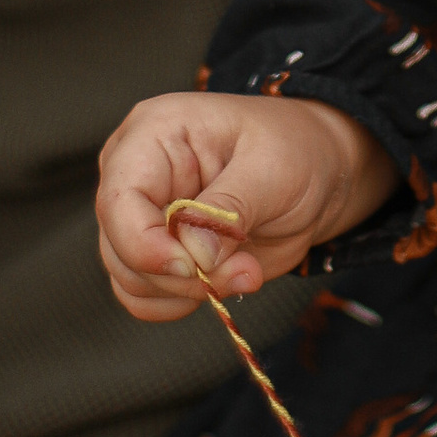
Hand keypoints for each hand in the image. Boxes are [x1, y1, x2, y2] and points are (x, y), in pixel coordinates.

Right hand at [94, 89, 396, 321]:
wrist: (319, 172)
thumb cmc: (296, 150)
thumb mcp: (272, 169)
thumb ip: (228, 209)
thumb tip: (192, 256)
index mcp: (153, 135)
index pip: (117, 200)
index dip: (145, 244)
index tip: (193, 268)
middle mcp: (135, 176)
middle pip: (120, 247)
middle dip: (182, 275)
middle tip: (244, 269)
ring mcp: (143, 217)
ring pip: (131, 279)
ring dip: (189, 292)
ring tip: (246, 269)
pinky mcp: (158, 252)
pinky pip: (145, 296)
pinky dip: (184, 302)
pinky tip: (227, 279)